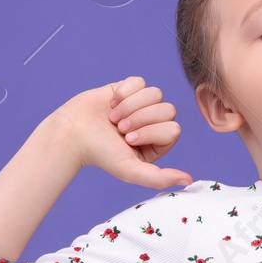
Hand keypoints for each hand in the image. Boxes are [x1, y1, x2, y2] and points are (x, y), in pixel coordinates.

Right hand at [62, 76, 192, 189]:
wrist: (72, 133)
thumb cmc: (100, 154)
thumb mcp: (131, 170)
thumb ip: (160, 178)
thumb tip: (189, 181)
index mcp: (157, 143)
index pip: (173, 128)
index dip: (150, 131)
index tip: (127, 139)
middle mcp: (152, 124)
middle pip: (168, 109)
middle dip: (140, 117)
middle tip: (119, 128)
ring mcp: (141, 105)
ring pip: (155, 93)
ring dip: (130, 105)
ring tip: (113, 117)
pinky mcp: (128, 89)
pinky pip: (140, 82)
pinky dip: (124, 92)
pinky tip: (111, 104)